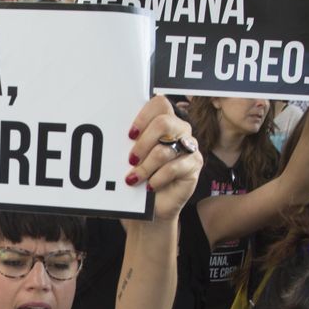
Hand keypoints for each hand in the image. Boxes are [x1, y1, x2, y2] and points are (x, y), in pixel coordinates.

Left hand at [125, 95, 202, 223]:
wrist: (154, 204)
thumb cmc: (142, 176)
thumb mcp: (133, 157)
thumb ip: (130, 143)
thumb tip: (113, 135)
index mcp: (164, 120)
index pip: (160, 103)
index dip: (143, 116)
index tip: (130, 135)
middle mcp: (179, 129)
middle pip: (164, 122)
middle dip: (142, 143)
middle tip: (131, 159)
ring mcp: (189, 146)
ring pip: (165, 150)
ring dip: (145, 167)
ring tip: (134, 179)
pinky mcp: (194, 164)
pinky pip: (174, 167)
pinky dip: (158, 178)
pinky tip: (150, 186)